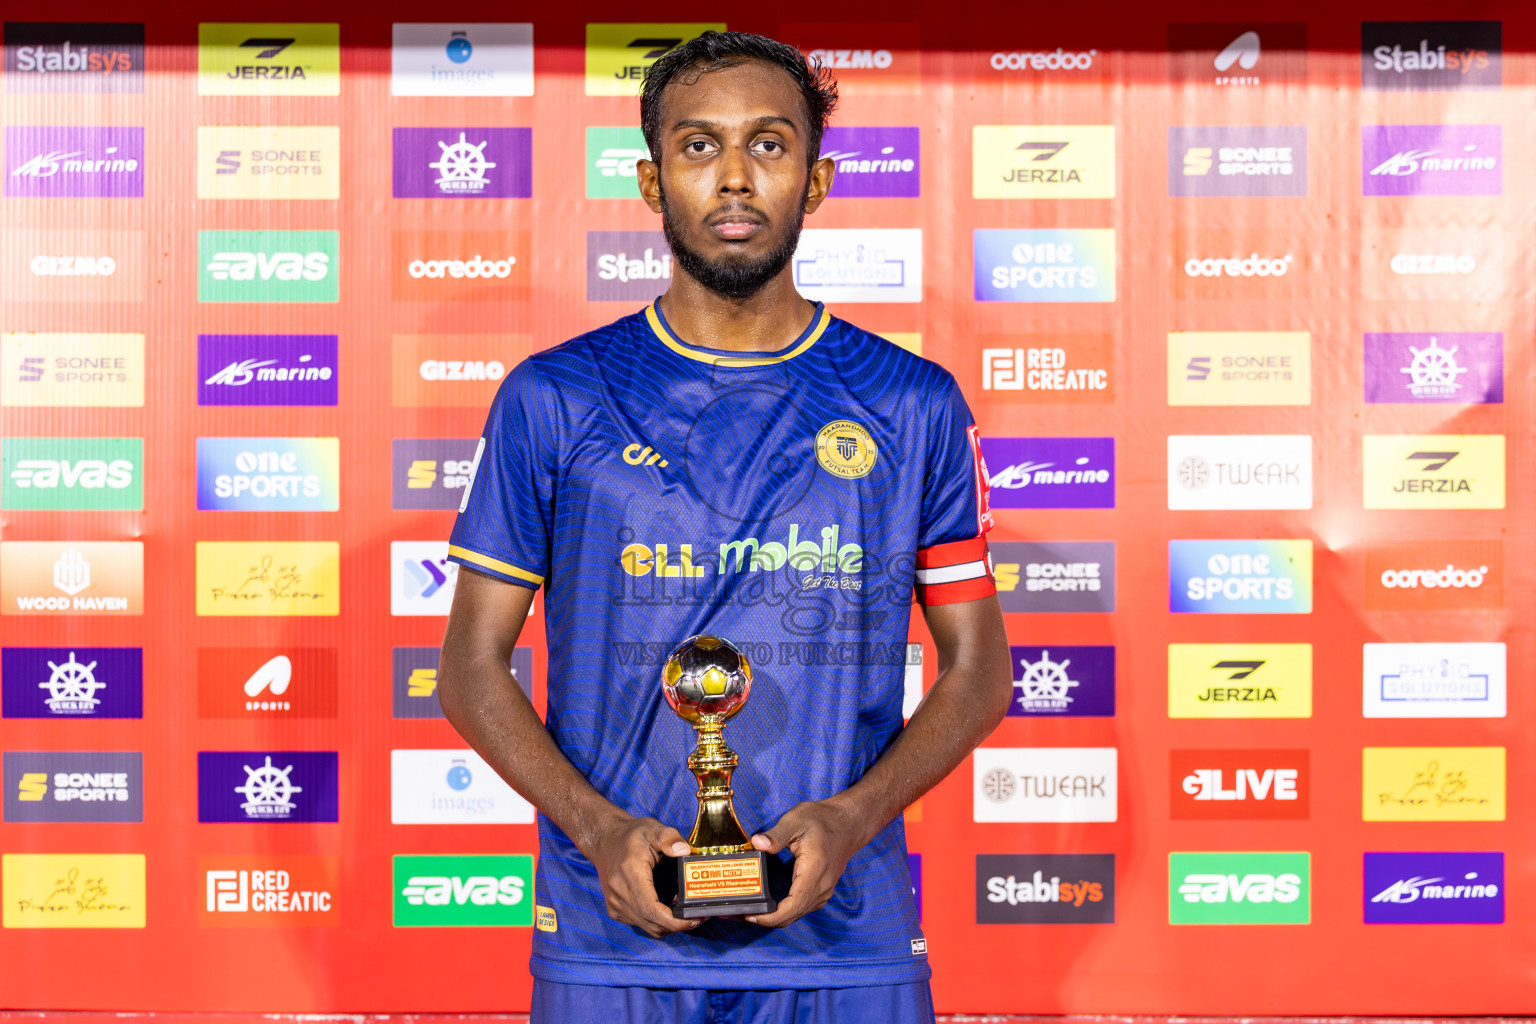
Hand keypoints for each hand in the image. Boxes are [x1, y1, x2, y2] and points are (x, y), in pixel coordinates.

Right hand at [584, 814, 698, 937]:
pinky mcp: (616, 909)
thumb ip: (670, 838)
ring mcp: (616, 904)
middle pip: (652, 923)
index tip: (693, 919)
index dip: (674, 921)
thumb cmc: (630, 835)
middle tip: (698, 917)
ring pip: (647, 927)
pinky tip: (669, 910)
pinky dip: (657, 922)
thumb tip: (685, 851)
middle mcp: (620, 893)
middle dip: (678, 925)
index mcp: (630, 874)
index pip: (651, 909)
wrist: (604, 841)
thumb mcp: (652, 828)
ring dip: (668, 925)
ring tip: (686, 914)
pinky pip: (641, 923)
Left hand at [745, 798, 865, 927]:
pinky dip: (785, 912)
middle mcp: (821, 885)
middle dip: (767, 919)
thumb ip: (776, 835)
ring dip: (775, 917)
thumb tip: (757, 844)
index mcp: (814, 870)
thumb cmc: (823, 820)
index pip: (794, 904)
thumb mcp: (796, 820)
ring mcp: (824, 890)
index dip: (772, 916)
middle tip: (740, 913)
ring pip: (798, 913)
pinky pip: (802, 908)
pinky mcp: (822, 890)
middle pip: (793, 914)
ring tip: (751, 910)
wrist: (848, 823)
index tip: (752, 916)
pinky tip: (769, 906)